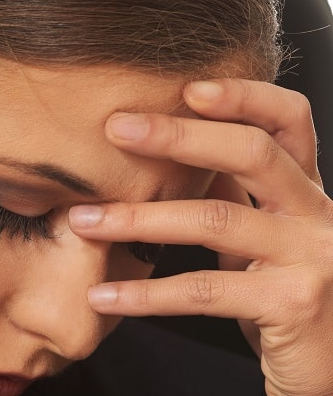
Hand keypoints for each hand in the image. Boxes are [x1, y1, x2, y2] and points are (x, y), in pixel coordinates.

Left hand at [69, 79, 332, 395]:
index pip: (290, 121)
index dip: (244, 95)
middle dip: (179, 136)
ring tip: (86, 220)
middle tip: (116, 128)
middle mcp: (318, 217)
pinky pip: (204, 290)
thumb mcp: (268, 247)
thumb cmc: (290, 308)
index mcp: (310, 195)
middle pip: (252, 153)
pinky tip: (105, 295)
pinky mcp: (292, 305)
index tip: (187, 87)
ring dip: (141, 218)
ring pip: (217, 220)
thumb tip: (182, 160)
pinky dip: (147, 292)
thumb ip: (239, 203)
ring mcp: (311, 259)